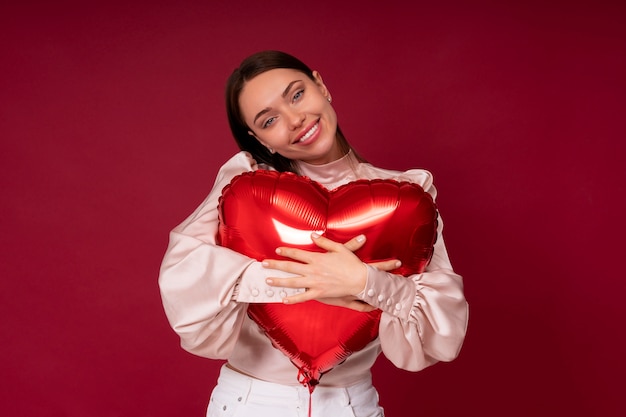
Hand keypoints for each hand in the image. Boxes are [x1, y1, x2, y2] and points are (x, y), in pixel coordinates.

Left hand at [263, 233, 400, 308]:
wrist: (360, 280)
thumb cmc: (351, 264)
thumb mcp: (339, 248)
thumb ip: (323, 241)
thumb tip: (312, 235)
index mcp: (317, 258)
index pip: (297, 253)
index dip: (286, 251)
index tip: (277, 250)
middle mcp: (313, 270)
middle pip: (290, 267)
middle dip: (275, 265)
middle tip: (264, 264)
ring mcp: (314, 283)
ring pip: (292, 282)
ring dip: (279, 281)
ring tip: (268, 280)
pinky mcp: (319, 293)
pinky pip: (303, 297)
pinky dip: (293, 299)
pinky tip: (283, 299)